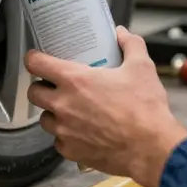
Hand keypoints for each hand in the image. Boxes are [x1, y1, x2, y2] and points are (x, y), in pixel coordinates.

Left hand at [25, 26, 186, 186]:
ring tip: (69, 109)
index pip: (36, 64)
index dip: (33, 58)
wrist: (152, 148)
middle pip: (33, 93)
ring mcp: (65, 130)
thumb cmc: (144, 109)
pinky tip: (81, 131)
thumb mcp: (141, 67)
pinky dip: (66, 136)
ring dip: (53, 113)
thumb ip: (130, 44)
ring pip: (45, 119)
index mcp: (75, 80)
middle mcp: (64, 105)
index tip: (37, 58)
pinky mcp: (72, 152)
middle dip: (41, 87)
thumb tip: (122, 34)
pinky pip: (59, 141)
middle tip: (55, 85)